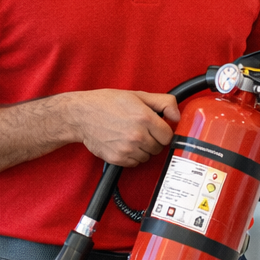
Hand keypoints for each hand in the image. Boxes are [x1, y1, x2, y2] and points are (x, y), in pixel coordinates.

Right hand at [65, 89, 179, 165]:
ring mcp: (127, 149)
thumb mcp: (138, 95)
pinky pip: (135, 163)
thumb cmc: (108, 103)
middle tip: (141, 130)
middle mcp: (137, 135)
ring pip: (148, 156)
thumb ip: (163, 103)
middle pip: (159, 147)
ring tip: (130, 136)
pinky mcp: (117, 159)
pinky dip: (132, 156)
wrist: (81, 115)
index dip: (163, 132)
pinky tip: (123, 144)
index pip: (168, 136)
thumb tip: (177, 116)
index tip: (156, 128)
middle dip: (153, 140)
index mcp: (145, 118)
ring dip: (143, 149)